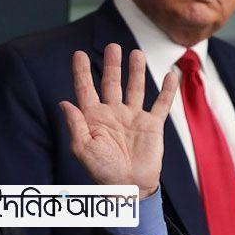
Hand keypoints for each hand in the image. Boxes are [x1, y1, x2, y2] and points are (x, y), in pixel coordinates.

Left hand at [59, 44, 177, 197]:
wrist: (128, 187)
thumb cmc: (102, 171)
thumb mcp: (83, 149)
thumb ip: (75, 124)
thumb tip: (63, 102)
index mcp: (93, 118)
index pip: (86, 89)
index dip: (82, 72)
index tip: (79, 54)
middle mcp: (112, 113)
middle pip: (111, 83)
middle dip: (112, 65)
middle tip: (113, 46)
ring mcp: (133, 117)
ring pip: (135, 88)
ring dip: (136, 71)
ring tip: (136, 53)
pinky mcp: (152, 125)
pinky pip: (161, 104)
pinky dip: (167, 90)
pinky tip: (171, 75)